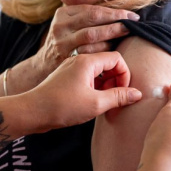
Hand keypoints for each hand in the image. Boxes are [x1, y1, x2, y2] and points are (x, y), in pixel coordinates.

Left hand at [26, 51, 141, 131]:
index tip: (123, 92)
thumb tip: (137, 94)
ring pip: (98, 69)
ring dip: (106, 84)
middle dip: (116, 79)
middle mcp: (79, 59)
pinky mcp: (67, 76)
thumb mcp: (95, 104)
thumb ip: (118, 97)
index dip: (125, 75)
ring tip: (104, 101)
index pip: (116, 58)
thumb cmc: (62, 106)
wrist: (32, 111)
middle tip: (114, 97)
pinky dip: (95, 85)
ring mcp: (72, 67)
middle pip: (108, 62)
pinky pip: (88, 76)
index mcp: (87, 61)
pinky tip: (93, 100)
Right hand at [29, 5, 138, 81]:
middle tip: (133, 23)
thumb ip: (86, 16)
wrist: (44, 65)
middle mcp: (60, 27)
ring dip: (113, 36)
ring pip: (93, 38)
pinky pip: (91, 53)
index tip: (131, 15)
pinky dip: (105, 50)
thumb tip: (119, 11)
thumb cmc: (66, 40)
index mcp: (62, 14)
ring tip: (127, 33)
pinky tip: (114, 49)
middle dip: (116, 21)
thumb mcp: (69, 23)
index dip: (114, 12)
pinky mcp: (67, 59)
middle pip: (93, 21)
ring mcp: (62, 44)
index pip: (92, 10)